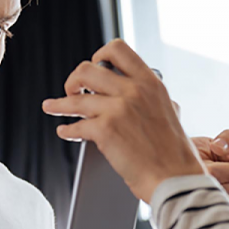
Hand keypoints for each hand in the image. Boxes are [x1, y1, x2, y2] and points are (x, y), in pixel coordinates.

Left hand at [41, 39, 204, 202]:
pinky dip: (67, 130)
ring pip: (75, 98)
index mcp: (150, 83)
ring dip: (60, 104)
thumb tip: (137, 93)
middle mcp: (133, 90)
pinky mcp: (106, 130)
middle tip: (73, 90)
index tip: (93, 66)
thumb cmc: (174, 154)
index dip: (99, 55)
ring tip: (52, 107)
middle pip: (88, 69)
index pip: (118, 49)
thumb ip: (151, 98)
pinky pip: (76, 125)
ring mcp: (118, 109)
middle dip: (74, 79)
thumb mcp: (169, 112)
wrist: (176, 179)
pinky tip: (65, 131)